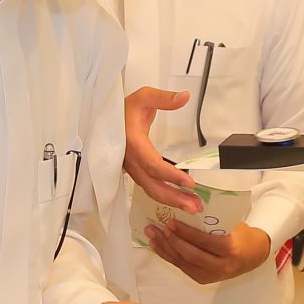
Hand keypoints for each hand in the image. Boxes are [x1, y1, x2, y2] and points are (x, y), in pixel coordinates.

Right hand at [123, 87, 199, 211]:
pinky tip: (180, 199)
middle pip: (152, 185)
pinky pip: (150, 186)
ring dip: (172, 200)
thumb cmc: (125, 109)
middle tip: (195, 206)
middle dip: (174, 198)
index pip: (152, 164)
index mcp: (132, 143)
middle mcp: (130, 160)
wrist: (107, 117)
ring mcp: (131, 168)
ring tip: (193, 207)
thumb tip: (184, 97)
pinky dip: (165, 195)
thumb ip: (164, 98)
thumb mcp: (143, 97)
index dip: (171, 175)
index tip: (189, 183)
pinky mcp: (135, 171)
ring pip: (151, 189)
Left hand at [145, 217, 271, 285]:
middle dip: (172, 241)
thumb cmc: (240, 235)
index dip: (186, 233)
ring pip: (184, 263)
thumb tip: (186, 206)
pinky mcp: (203, 279)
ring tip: (152, 235)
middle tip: (158, 227)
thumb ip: (212, 220)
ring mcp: (211, 276)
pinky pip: (182, 267)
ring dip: (165, 248)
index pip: (205, 241)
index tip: (171, 221)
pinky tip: (158, 246)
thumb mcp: (232, 224)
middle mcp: (221, 266)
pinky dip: (168, 256)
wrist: (252, 255)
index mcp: (230, 249)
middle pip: (191, 254)